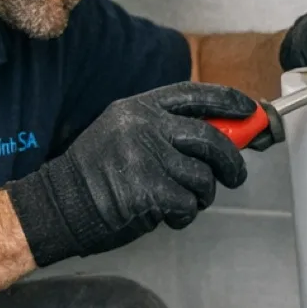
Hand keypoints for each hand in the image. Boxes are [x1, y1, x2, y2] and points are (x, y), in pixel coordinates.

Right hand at [6, 82, 260, 266]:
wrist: (57, 206)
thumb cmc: (96, 175)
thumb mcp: (125, 133)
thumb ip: (167, 129)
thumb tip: (222, 134)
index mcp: (139, 108)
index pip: (195, 94)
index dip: (229, 100)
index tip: (249, 109)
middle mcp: (144, 126)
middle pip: (210, 137)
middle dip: (231, 160)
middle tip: (235, 175)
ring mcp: (146, 156)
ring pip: (203, 175)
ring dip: (202, 194)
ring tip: (184, 199)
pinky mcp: (148, 189)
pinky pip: (189, 203)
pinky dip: (185, 214)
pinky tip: (168, 214)